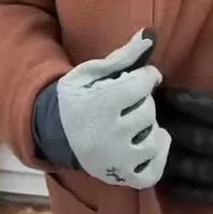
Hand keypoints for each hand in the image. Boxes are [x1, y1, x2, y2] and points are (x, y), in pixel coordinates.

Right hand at [45, 28, 170, 188]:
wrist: (54, 133)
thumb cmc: (76, 98)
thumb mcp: (92, 72)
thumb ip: (123, 56)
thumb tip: (150, 36)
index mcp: (101, 104)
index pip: (142, 84)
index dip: (148, 76)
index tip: (143, 76)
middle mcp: (110, 135)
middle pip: (148, 111)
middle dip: (143, 101)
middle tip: (129, 101)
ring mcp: (116, 160)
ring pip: (154, 139)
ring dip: (150, 126)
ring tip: (137, 120)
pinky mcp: (120, 177)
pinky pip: (153, 172)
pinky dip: (159, 155)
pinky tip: (152, 140)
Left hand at [156, 27, 212, 205]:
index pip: (193, 106)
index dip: (170, 98)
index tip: (151, 89)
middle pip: (183, 136)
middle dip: (159, 125)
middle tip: (137, 115)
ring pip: (186, 167)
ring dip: (162, 156)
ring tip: (140, 144)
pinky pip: (199, 195)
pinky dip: (178, 188)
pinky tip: (161, 179)